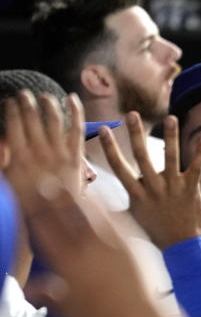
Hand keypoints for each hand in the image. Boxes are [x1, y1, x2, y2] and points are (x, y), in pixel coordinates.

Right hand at [3, 91, 84, 211]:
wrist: (56, 223)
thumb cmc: (29, 205)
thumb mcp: (9, 182)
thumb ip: (4, 160)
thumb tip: (4, 141)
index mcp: (19, 159)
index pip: (14, 125)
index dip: (12, 110)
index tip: (10, 101)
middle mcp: (38, 154)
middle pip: (32, 119)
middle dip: (27, 103)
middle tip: (24, 93)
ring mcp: (59, 155)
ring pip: (53, 120)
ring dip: (47, 104)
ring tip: (43, 96)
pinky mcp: (76, 158)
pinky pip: (77, 130)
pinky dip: (76, 112)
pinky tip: (72, 99)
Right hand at [22, 174, 152, 316]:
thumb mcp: (69, 312)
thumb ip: (47, 296)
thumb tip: (27, 289)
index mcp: (67, 265)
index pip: (45, 230)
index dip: (35, 212)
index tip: (29, 199)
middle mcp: (87, 249)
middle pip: (64, 214)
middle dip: (52, 196)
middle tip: (43, 181)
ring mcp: (112, 242)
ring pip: (89, 211)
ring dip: (75, 195)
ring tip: (66, 183)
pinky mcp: (133, 241)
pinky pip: (115, 216)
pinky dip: (103, 205)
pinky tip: (98, 197)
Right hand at [99, 112, 200, 248]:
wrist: (181, 246)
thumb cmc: (155, 232)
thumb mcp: (130, 220)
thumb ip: (113, 210)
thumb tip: (91, 206)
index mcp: (136, 194)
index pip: (118, 167)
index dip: (110, 147)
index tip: (103, 128)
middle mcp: (153, 188)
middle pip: (142, 157)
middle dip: (135, 134)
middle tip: (132, 114)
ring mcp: (172, 187)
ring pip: (170, 157)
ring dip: (170, 136)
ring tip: (170, 117)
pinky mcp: (190, 189)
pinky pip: (196, 167)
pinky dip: (200, 153)